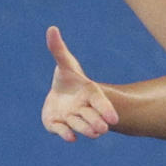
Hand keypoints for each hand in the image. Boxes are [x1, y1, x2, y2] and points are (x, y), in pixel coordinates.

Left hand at [42, 26, 118, 141]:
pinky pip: (63, 131)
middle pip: (93, 117)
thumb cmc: (69, 78)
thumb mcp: (64, 63)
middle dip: (97, 122)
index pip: (100, 102)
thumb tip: (51, 28)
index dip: (107, 110)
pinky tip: (70, 138)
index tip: (114, 119)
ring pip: (80, 125)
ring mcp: (72, 118)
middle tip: (102, 129)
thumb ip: (58, 49)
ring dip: (86, 129)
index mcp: (89, 93)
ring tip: (94, 133)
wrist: (61, 96)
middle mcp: (83, 108)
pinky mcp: (58, 125)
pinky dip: (66, 134)